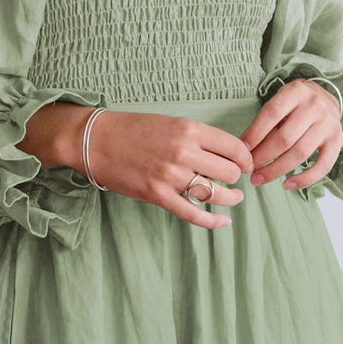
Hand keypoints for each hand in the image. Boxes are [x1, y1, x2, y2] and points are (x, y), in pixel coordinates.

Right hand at [79, 110, 254, 229]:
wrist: (96, 140)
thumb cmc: (132, 129)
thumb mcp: (169, 122)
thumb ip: (196, 136)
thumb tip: (225, 152)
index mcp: (189, 130)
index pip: (233, 147)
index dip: (245, 158)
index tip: (246, 163)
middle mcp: (184, 152)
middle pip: (229, 172)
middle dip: (236, 177)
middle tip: (232, 178)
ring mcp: (171, 176)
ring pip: (216, 194)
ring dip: (230, 198)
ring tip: (233, 198)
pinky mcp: (158, 196)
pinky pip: (194, 214)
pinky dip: (213, 221)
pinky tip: (223, 221)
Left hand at [239, 79, 342, 191]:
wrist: (326, 97)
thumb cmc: (295, 103)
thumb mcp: (280, 101)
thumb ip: (266, 122)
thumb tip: (245, 149)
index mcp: (296, 91)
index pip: (272, 114)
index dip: (255, 133)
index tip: (241, 150)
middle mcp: (315, 106)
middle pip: (285, 137)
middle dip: (263, 156)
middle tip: (248, 169)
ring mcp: (329, 124)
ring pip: (300, 153)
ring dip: (277, 169)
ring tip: (259, 178)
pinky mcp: (338, 140)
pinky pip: (323, 165)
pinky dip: (305, 178)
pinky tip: (287, 184)